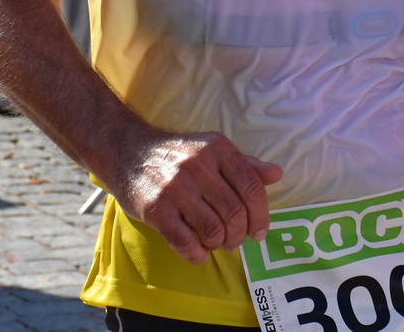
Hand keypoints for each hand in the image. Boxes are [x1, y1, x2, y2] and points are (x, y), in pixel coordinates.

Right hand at [114, 131, 283, 264]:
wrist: (127, 151)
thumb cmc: (178, 155)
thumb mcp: (212, 150)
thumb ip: (245, 164)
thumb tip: (277, 174)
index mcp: (218, 149)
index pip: (252, 188)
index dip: (261, 215)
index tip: (260, 232)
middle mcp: (198, 165)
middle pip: (235, 212)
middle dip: (240, 234)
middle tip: (236, 240)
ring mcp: (175, 188)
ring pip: (213, 230)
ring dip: (220, 244)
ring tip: (217, 243)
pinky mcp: (155, 210)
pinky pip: (185, 242)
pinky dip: (198, 254)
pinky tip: (199, 251)